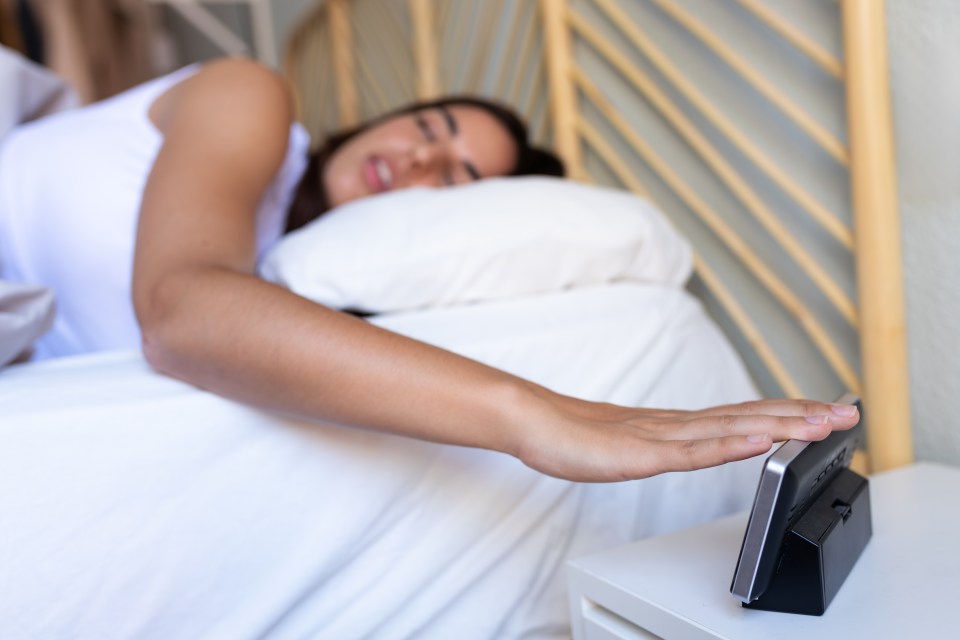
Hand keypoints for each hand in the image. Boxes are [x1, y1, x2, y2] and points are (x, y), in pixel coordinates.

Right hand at [516, 396, 860, 482]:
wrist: (533, 421)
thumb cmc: (576, 434)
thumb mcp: (632, 442)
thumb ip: (666, 443)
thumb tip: (697, 443)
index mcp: (677, 424)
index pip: (743, 415)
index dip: (787, 412)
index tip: (827, 410)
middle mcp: (677, 424)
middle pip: (748, 417)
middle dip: (801, 416)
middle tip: (848, 413)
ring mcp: (659, 436)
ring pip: (728, 430)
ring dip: (778, 426)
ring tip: (819, 424)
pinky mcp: (639, 452)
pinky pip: (689, 452)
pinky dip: (728, 446)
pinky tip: (757, 443)